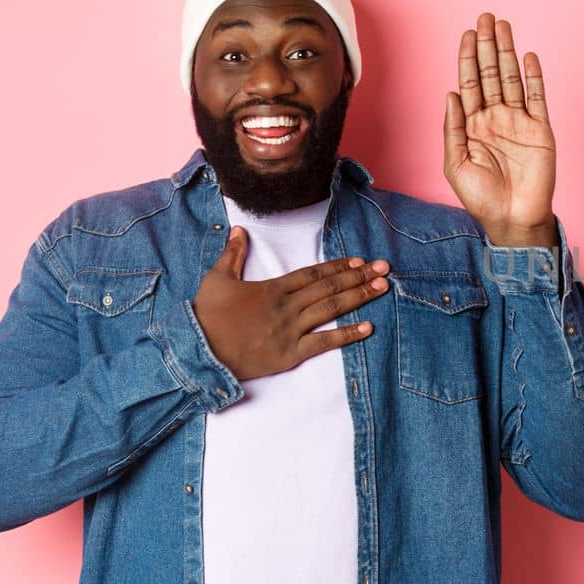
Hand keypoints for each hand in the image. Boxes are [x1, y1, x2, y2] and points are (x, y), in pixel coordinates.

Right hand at [192, 227, 390, 380]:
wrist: (199, 351)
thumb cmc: (207, 316)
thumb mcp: (216, 279)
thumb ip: (232, 254)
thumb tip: (238, 229)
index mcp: (274, 289)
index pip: (313, 274)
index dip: (338, 267)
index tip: (359, 261)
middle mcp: (288, 307)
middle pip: (329, 288)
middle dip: (359, 277)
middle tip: (384, 268)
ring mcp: (291, 330)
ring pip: (331, 309)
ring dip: (359, 297)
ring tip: (383, 288)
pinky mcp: (290, 354)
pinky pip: (324, 343)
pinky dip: (347, 335)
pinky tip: (368, 328)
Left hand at [444, 12, 557, 247]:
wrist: (512, 219)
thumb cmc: (481, 198)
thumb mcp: (455, 164)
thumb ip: (453, 128)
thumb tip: (451, 93)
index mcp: (473, 124)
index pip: (469, 82)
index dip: (467, 57)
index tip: (467, 33)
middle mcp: (496, 118)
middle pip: (490, 73)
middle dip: (487, 45)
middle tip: (486, 17)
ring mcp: (519, 122)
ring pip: (512, 78)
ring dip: (507, 52)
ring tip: (504, 26)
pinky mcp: (541, 130)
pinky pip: (538, 97)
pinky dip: (534, 76)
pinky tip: (528, 57)